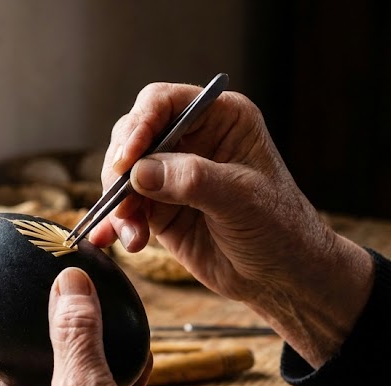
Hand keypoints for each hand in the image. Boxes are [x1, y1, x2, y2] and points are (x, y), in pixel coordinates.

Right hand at [91, 83, 374, 365]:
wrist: (282, 277)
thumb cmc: (279, 228)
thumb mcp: (241, 199)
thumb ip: (191, 180)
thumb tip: (139, 171)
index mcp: (220, 118)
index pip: (164, 103)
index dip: (139, 125)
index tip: (127, 159)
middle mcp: (192, 140)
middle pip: (133, 135)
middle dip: (122, 169)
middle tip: (123, 201)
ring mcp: (172, 174)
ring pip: (123, 174)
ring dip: (119, 204)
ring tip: (134, 236)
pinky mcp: (159, 208)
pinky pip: (124, 207)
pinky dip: (114, 223)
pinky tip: (108, 238)